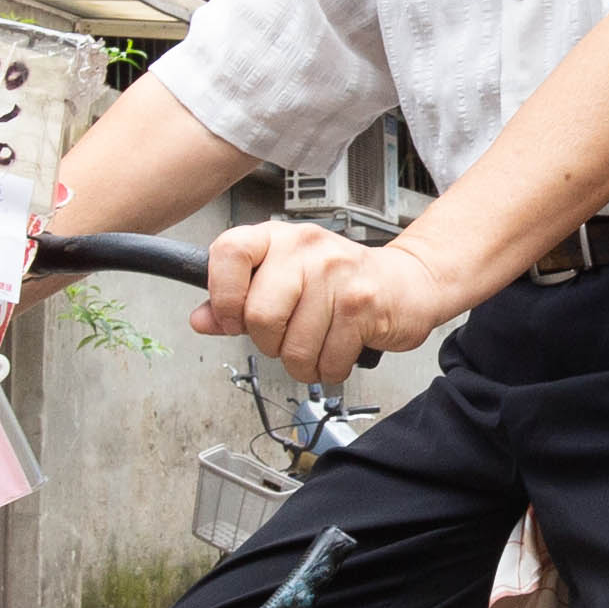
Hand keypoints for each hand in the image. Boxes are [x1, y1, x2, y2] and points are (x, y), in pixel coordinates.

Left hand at [201, 219, 451, 383]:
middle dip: (268, 343)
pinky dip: (328, 369)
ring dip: (301, 363)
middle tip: (285, 338)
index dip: (222, 297)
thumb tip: (201, 320)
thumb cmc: (340, 282)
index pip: (228, 253)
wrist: (406, 284)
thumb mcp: (284, 279)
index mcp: (278, 238)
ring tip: (316, 347)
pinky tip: (337, 351)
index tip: (232, 318)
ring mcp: (337, 275)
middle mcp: (306, 248)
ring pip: (293, 347)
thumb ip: (238, 300)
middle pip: (259, 315)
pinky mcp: (362, 305)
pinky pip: (326, 360)